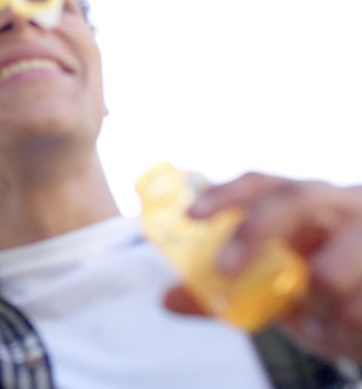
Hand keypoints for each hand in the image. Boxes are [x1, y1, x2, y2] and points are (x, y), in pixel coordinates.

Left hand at [163, 172, 361, 360]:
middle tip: (225, 271)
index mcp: (306, 204)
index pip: (263, 184)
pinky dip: (348, 320)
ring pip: (340, 257)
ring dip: (318, 294)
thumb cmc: (324, 297)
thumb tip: (167, 299)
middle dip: (257, 231)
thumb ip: (223, 292)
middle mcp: (342, 206)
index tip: (191, 215)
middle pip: (298, 198)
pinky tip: (346, 327)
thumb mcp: (274, 293)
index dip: (226, 194)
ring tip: (315, 319)